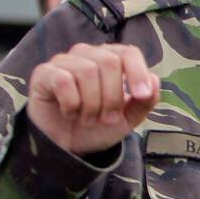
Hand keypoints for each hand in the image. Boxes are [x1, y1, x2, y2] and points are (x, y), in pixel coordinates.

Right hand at [27, 43, 159, 155]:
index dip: (138, 72)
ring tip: (88, 118)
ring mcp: (64, 61)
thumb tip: (155, 80)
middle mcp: (87, 54)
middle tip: (107, 118)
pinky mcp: (44, 73)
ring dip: (92, 104)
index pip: (128, 52)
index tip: (141, 95)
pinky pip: (63, 81)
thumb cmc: (98, 126)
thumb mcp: (129, 118)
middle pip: (109, 62)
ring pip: (87, 71)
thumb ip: (146, 101)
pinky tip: (69, 113)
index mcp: (111, 59)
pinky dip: (71, 103)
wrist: (68, 146)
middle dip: (113, 97)